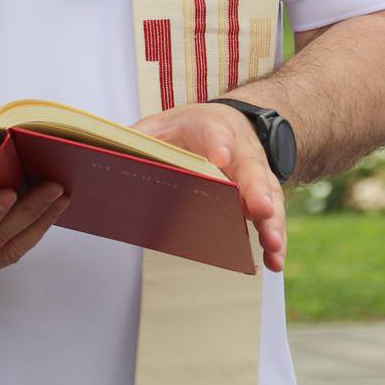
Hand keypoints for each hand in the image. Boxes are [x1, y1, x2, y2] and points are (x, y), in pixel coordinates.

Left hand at [132, 103, 285, 273]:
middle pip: (252, 172)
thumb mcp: (161, 124)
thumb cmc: (191, 129)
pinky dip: (275, 240)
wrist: (231, 123)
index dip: (218, 145)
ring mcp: (256, 177)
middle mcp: (241, 152)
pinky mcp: (263, 199)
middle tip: (260, 210)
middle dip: (257, 192)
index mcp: (212, 128)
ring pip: (269, 198)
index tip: (219, 156)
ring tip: (272, 246)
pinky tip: (274, 262)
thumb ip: (140, 140)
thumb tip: (109, 159)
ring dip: (272, 223)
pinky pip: (271, 219)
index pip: (215, 134)